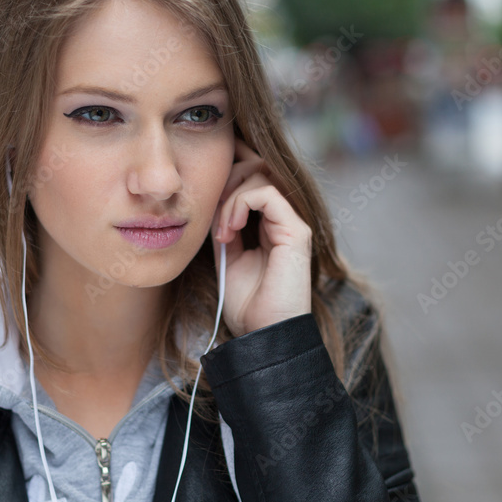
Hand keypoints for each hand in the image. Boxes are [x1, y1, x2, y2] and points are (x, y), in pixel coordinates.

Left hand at [211, 137, 311, 336]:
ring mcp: (293, 223)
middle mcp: (285, 219)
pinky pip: (266, 193)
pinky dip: (241, 203)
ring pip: (261, 174)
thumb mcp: (227, 257)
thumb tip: (212, 200)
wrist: (264, 334)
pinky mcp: (297, 231)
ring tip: (221, 229)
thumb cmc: (248, 305)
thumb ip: (225, 227)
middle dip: (227, 178)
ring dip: (230, 196)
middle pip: (258, 166)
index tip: (204, 195)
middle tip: (211, 211)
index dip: (228, 173)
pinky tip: (230, 229)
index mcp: (271, 224)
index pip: (254, 177)